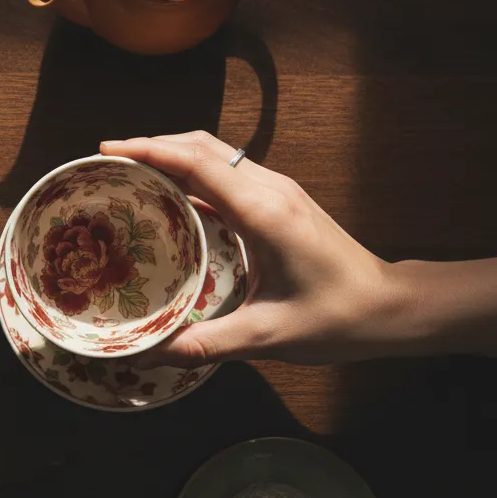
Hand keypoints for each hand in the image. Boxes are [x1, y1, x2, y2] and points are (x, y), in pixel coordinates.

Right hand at [100, 131, 398, 366]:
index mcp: (263, 212)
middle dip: (151, 144)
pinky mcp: (278, 200)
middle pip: (201, 145)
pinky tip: (168, 194)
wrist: (391, 307)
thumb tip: (147, 353)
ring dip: (170, 153)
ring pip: (213, 153)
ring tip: (128, 170)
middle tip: (106, 159)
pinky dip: (190, 172)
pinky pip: (225, 173)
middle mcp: (269, 189)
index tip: (107, 150)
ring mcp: (277, 190)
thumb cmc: (337, 319)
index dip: (149, 150)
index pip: (197, 162)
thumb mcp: (266, 337)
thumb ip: (204, 344)